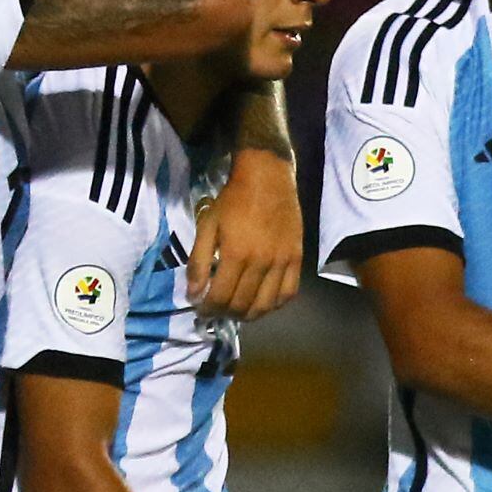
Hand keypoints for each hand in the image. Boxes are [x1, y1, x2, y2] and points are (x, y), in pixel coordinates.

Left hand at [190, 148, 303, 320]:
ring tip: (237, 310)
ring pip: (266, 305)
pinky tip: (262, 301)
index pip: (221, 297)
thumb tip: (194, 294)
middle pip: (242, 305)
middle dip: (225, 313)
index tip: (202, 309)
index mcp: (236, 254)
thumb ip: (198, 262)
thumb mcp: (208, 226)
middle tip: (217, 309)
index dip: (208, 310)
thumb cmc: (233, 200)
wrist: (267, 177)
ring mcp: (282, 261)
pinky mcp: (297, 258)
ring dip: (249, 315)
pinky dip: (274, 305)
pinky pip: (288, 293)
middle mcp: (261, 262)